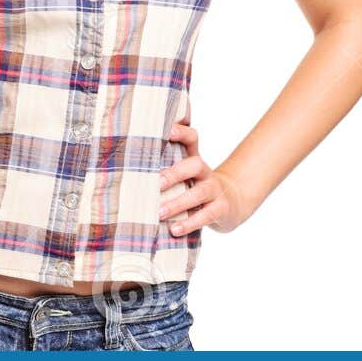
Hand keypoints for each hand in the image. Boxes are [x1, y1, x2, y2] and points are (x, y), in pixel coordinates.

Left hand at [155, 108, 250, 235]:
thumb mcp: (186, 175)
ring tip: (159, 212)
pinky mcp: (221, 209)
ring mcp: (215, 190)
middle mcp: (205, 172)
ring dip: (177, 203)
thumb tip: (129, 171)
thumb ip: (165, 170)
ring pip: (198, 193)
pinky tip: (174, 230)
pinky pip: (206, 215)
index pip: (191, 138)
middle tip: (156, 184)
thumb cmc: (197, 187)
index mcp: (194, 159)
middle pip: (194, 165)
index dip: (181, 132)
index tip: (166, 131)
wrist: (232, 203)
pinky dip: (189, 223)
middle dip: (174, 174)